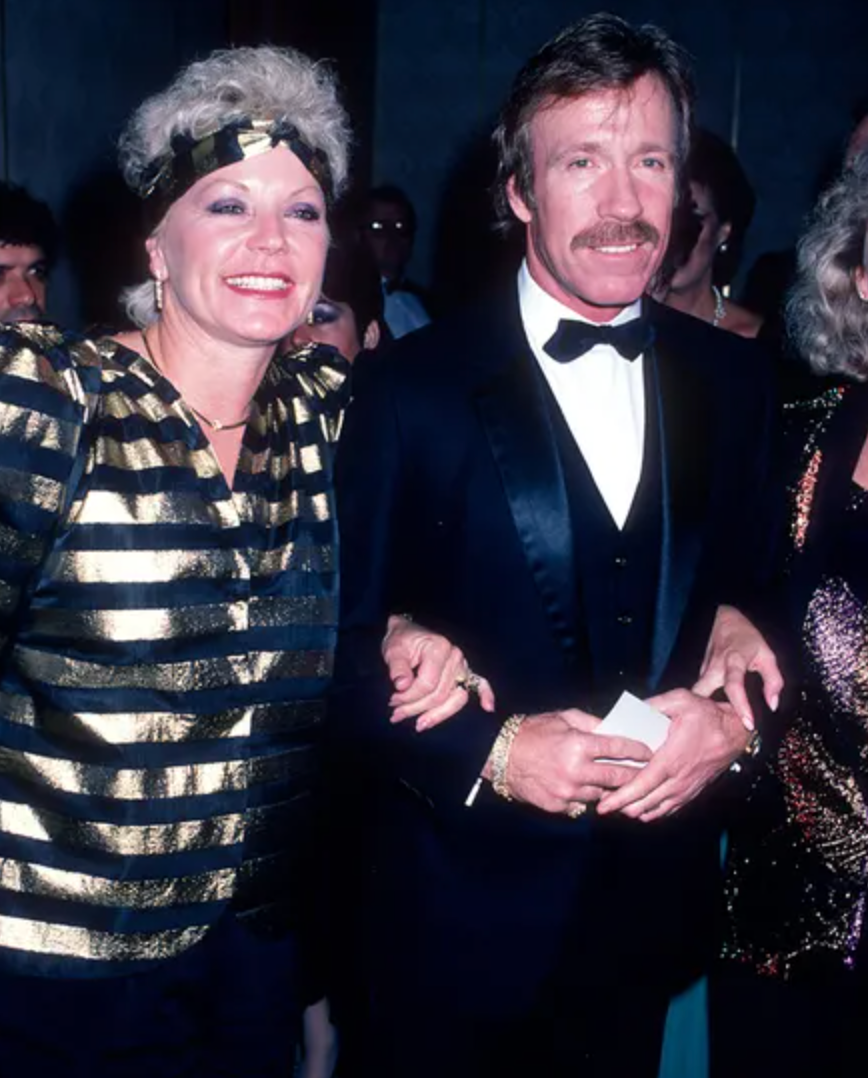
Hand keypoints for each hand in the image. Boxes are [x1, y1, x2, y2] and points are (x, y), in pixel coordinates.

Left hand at [382, 615, 495, 729]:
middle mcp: (455, 657)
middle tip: (396, 714)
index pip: (428, 684)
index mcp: (439, 648)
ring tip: (419, 725)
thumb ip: (397, 668)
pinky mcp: (464, 672)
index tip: (392, 701)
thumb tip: (401, 686)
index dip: (409, 697)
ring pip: (455, 698)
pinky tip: (488, 707)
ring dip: (437, 715)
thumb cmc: (401, 640)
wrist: (407, 633)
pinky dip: (485, 694)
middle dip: (416, 708)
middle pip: (440, 695)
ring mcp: (462, 665)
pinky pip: (479, 683)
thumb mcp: (393, 650)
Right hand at [492, 709, 651, 815]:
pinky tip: (590, 790)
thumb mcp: (563, 717)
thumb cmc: (533, 731)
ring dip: (611, 788)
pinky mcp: (559, 807)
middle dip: (636, 774)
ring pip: (603, 794)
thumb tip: (616, 729)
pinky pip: (583, 805)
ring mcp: (568, 792)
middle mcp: (577, 771)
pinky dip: (588, 797)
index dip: (638, 750)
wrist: (500, 756)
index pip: (620, 748)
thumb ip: (592, 723)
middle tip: (647, 772)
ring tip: (622, 783)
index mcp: (579, 744)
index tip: (649, 752)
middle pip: (619, 777)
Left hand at [596, 689, 750, 822]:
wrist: (735, 732)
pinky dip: (651, 812)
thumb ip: (653, 705)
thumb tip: (628, 710)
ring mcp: (686, 789)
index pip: (642, 785)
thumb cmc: (707, 715)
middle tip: (601, 802)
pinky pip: (668, 810)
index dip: (621, 797)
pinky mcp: (691, 792)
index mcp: (672, 758)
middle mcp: (679, 779)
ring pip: (655, 811)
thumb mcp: (680, 700)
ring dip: (634, 810)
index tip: (602, 806)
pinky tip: (637, 808)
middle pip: (645, 803)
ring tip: (615, 805)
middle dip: (621, 807)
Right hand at [693, 604, 782, 728]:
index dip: (741, 706)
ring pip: (697, 695)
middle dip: (706, 713)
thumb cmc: (747, 637)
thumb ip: (773, 681)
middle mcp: (713, 668)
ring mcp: (703, 671)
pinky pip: (701, 692)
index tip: (748, 724)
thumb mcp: (767, 655)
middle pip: (702, 694)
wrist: (722, 617)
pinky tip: (713, 714)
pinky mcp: (699, 674)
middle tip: (720, 733)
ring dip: (704, 710)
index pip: (735, 686)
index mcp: (733, 662)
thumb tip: (772, 705)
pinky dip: (706, 703)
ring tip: (715, 729)